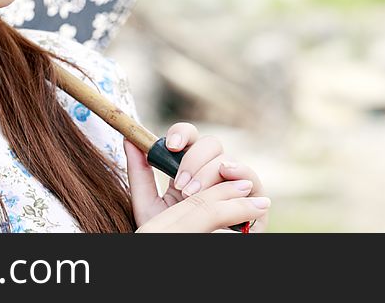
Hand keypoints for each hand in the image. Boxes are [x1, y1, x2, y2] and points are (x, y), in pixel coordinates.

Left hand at [124, 122, 269, 232]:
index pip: (190, 138)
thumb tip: (129, 140)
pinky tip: (228, 175)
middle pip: (211, 143)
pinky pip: (252, 179)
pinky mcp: (254, 201)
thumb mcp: (148, 205)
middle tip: (180, 186)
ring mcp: (235, 184)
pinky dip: (241, 173)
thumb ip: (139, 174)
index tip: (171, 145)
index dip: (182, 134)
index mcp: (189, 168)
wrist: (186, 252)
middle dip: (194, 159)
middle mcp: (214, 172)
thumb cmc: (171, 233)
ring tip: (193, 194)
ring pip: (228, 159)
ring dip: (209, 173)